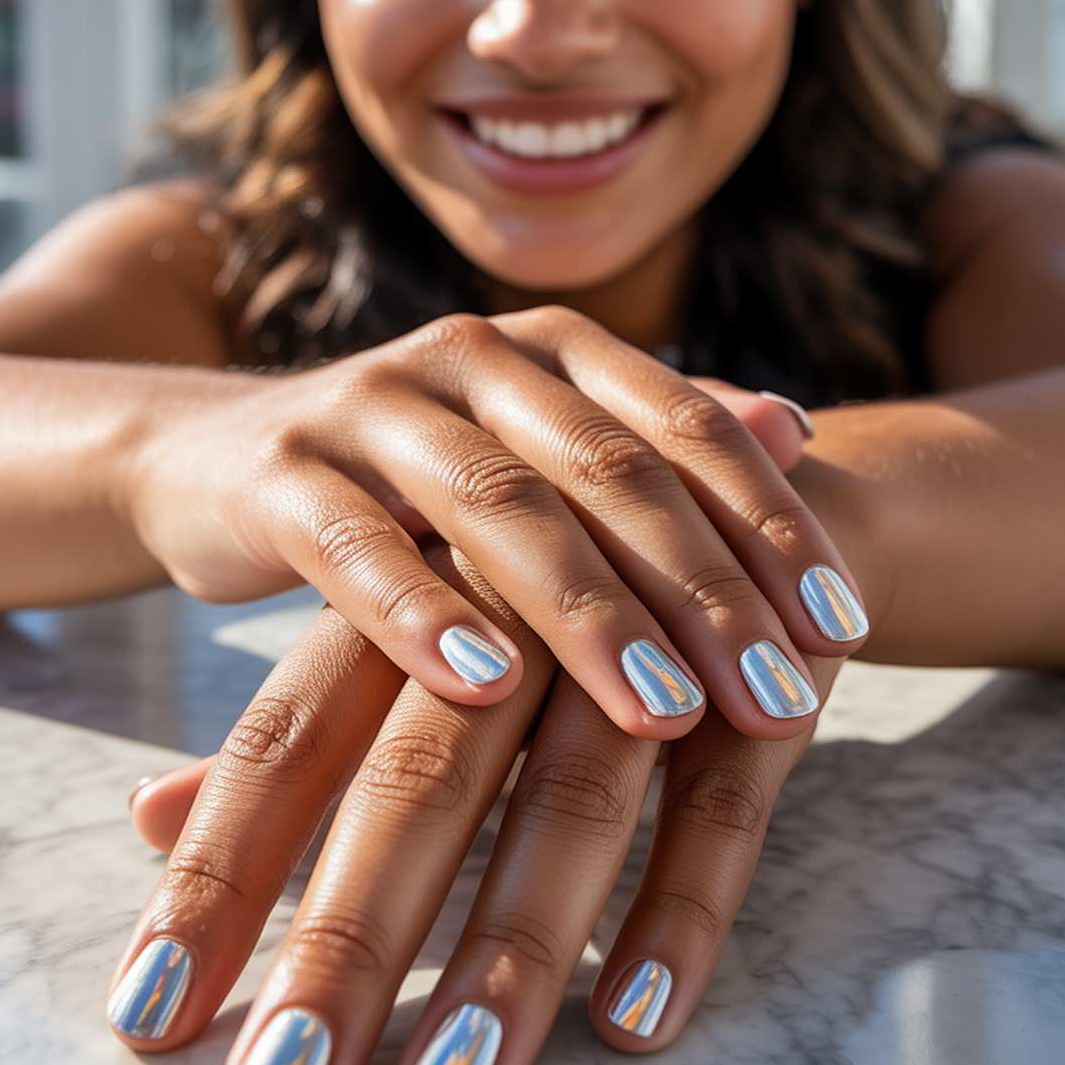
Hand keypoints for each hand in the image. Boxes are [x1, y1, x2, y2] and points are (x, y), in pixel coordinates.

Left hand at [113, 545, 842, 1064]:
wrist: (730, 465)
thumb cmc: (538, 577)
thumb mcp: (416, 627)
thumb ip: (301, 725)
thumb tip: (146, 816)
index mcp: (408, 594)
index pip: (290, 736)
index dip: (222, 873)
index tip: (152, 1013)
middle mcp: (512, 608)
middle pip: (420, 775)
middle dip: (351, 939)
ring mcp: (643, 637)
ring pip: (576, 793)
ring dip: (516, 944)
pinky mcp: (758, 668)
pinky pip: (723, 799)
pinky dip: (682, 905)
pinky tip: (638, 1015)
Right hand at [128, 306, 865, 742]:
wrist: (220, 460)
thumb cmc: (417, 480)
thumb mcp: (542, 454)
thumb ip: (659, 442)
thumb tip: (802, 424)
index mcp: (554, 349)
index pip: (691, 430)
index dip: (774, 525)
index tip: (844, 632)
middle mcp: (473, 356)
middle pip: (611, 473)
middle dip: (706, 592)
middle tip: (783, 700)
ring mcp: (372, 405)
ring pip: (499, 506)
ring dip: (589, 615)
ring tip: (667, 714)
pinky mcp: (280, 471)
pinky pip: (355, 543)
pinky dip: (421, 613)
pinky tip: (484, 686)